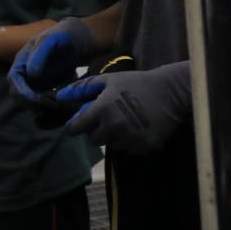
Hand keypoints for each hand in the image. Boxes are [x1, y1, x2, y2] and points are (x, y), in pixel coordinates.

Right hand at [8, 17, 95, 101]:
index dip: (23, 91)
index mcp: (22, 59)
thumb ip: (39, 55)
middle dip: (32, 101)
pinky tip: (65, 101)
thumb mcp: (50, 40)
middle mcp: (26, 71)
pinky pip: (46, 99)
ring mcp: (37, 79)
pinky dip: (53, 103)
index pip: (14, 79)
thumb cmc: (63, 35)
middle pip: (19, 92)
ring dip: (43, 104)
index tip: (39, 99)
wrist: (80, 37)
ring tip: (60, 103)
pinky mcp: (50, 86)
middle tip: (52, 103)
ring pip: (32, 98)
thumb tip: (30, 75)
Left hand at [57, 61, 191, 152]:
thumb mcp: (107, 80)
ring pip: (112, 145)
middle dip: (95, 132)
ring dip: (114, 137)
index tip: (75, 126)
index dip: (74, 127)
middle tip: (106, 120)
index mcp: (103, 109)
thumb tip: (60, 96)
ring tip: (125, 121)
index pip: (77, 128)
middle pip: (93, 140)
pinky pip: (129, 149)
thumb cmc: (135, 83)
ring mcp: (131, 139)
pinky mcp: (145, 147)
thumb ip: (82, 88)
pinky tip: (137, 128)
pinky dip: (130, 142)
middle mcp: (115, 127)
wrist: (170, 92)